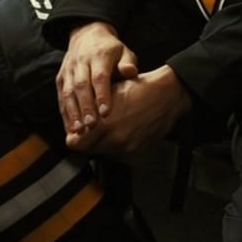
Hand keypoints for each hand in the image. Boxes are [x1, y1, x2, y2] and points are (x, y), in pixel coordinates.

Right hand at [56, 22, 137, 139]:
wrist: (86, 36)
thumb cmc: (111, 50)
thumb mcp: (123, 51)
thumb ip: (127, 62)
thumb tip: (131, 72)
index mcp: (99, 56)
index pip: (99, 76)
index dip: (102, 94)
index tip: (106, 113)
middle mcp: (80, 62)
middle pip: (81, 86)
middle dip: (85, 106)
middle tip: (91, 125)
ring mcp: (68, 70)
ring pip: (68, 92)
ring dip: (72, 112)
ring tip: (78, 130)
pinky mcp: (61, 78)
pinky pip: (61, 97)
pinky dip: (65, 113)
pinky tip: (70, 128)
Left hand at [65, 66, 191, 154]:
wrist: (167, 95)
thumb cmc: (137, 89)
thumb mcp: (106, 95)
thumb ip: (89, 111)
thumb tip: (76, 123)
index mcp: (104, 125)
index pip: (75, 144)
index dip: (74, 136)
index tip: (76, 131)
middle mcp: (114, 140)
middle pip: (88, 150)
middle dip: (87, 140)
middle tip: (90, 128)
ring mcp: (127, 147)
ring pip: (103, 151)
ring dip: (102, 142)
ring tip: (108, 127)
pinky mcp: (138, 150)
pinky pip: (119, 152)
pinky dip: (117, 143)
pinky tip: (122, 129)